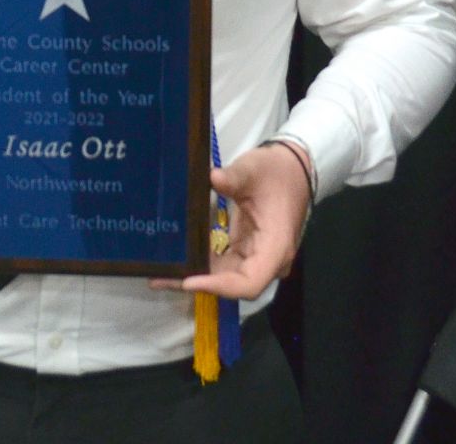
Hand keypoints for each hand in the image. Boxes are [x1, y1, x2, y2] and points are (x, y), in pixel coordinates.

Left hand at [150, 143, 311, 300]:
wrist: (292, 168)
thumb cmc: (275, 171)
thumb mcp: (253, 170)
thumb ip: (234, 177)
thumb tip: (212, 177)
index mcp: (275, 247)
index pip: (248, 283)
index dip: (219, 287)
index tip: (189, 280)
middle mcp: (268, 260)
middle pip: (234, 285)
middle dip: (200, 283)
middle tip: (163, 277)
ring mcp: (258, 257)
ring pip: (227, 277)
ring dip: (198, 274)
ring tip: (163, 271)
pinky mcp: (249, 250)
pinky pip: (226, 264)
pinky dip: (204, 263)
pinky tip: (181, 258)